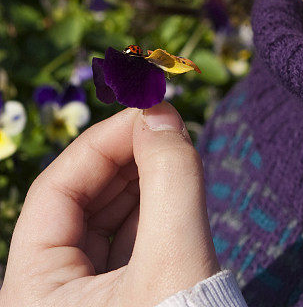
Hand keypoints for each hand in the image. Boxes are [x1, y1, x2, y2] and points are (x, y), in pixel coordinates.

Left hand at [0, 102, 220, 306]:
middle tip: (167, 121)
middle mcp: (50, 300)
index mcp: (33, 295)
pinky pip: (130, 244)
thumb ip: (170, 177)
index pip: (55, 194)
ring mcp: (87, 305)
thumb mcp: (175, 259)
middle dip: (126, 156)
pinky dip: (154, 207)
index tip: (147, 107)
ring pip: (107, 221)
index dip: (102, 143)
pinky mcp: (123, 305)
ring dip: (143, 177)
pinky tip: (175, 179)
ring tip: (175, 144)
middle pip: (80, 203)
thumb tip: (160, 112)